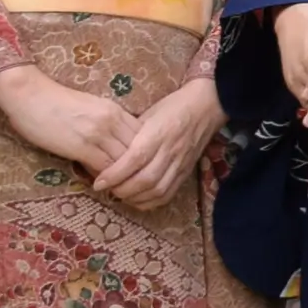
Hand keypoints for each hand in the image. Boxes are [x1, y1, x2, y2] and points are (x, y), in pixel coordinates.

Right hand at [0, 64, 135, 179]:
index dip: (141, 153)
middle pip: (138, 149)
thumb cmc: (55, 102)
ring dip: (123, 176)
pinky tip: (102, 185)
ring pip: (124, 161)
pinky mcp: (82, 146)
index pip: (142, 135)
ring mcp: (98, 133)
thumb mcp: (91, 108)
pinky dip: (106, 179)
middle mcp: (112, 120)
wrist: (30, 95)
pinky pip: (104, 168)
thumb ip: (106, 123)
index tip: (136, 165)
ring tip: (120, 187)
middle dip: (136, 167)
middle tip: (131, 181)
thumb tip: (113, 144)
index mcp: (115, 109)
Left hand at [90, 78, 223, 209]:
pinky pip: (169, 194)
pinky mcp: (187, 171)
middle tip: (107, 188)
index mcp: (159, 132)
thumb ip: (131, 134)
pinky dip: (151, 201)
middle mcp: (171, 150)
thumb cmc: (173, 106)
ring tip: (120, 194)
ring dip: (135, 197)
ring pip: (157, 190)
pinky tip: (138, 199)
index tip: (98, 182)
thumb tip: (108, 151)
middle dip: (121, 189)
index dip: (115, 174)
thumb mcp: (148, 114)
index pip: (135, 159)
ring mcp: (181, 163)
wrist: (208, 105)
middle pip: (145, 179)